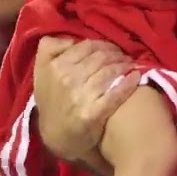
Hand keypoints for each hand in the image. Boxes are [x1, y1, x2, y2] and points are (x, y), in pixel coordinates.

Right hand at [32, 37, 136, 161]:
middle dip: (117, 54)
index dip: (104, 44)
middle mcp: (68, 78)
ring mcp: (81, 96)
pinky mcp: (93, 113)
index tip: (112, 48)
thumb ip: (50, 49)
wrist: (56, 137)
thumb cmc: (51, 101)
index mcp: (56, 66)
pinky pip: (116, 93)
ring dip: (124, 66)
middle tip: (125, 56)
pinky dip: (128, 83)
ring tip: (131, 65)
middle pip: (101, 57)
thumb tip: (71, 38)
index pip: (87, 46)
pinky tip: (136, 77)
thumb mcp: (40, 72)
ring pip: (110, 71)